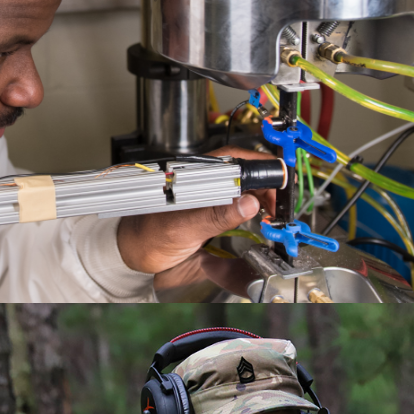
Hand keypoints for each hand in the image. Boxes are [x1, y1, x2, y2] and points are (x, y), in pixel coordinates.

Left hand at [116, 147, 278, 274]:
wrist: (131, 253)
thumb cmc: (146, 236)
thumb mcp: (183, 227)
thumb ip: (215, 215)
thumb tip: (248, 203)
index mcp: (195, 173)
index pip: (239, 160)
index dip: (263, 171)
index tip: (281, 187)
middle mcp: (203, 179)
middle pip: (246, 172)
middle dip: (267, 187)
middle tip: (277, 209)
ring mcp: (207, 193)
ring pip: (243, 187)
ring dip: (261, 198)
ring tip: (270, 215)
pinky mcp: (208, 208)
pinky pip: (236, 203)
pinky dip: (251, 210)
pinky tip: (257, 219)